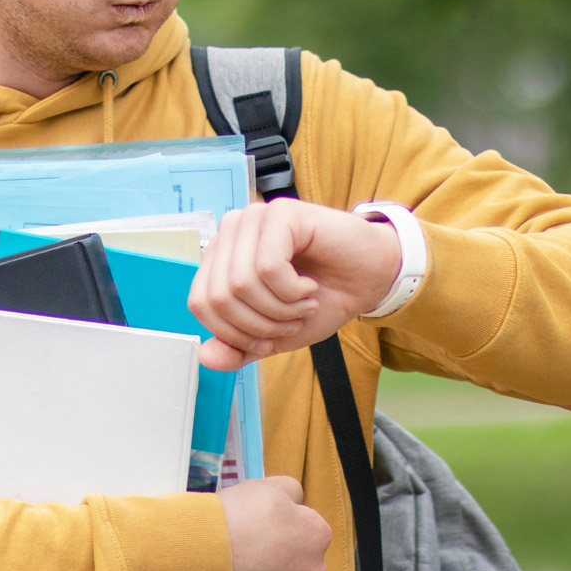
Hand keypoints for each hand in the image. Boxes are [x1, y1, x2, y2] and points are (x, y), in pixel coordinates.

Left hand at [188, 198, 401, 370]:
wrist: (370, 280)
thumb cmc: (323, 298)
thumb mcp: (274, 335)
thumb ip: (238, 347)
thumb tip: (206, 357)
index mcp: (221, 256)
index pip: (200, 303)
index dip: (234, 333)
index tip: (269, 337)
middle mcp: (232, 232)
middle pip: (218, 297)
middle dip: (259, 325)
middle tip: (291, 320)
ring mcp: (255, 218)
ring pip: (241, 283)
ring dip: (279, 309)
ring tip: (303, 304)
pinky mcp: (281, 213)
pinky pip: (268, 267)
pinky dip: (292, 291)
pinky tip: (309, 286)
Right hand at [217, 476, 330, 570]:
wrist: (203, 556)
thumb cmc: (235, 517)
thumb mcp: (267, 486)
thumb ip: (292, 491)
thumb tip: (298, 501)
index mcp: (317, 534)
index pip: (307, 533)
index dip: (282, 531)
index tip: (260, 532)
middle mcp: (316, 570)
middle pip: (300, 566)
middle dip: (281, 563)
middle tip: (249, 556)